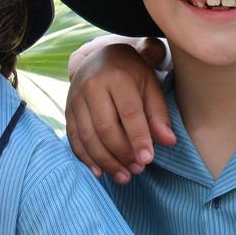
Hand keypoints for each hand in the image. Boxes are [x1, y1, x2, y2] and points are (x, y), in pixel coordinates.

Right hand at [66, 37, 174, 183]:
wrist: (101, 57)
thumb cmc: (131, 74)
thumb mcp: (150, 86)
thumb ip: (158, 114)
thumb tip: (168, 142)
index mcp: (117, 76)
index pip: (129, 113)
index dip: (138, 138)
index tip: (147, 160)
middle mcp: (92, 86)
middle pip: (105, 128)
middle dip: (122, 154)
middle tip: (138, 170)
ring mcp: (75, 98)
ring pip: (88, 137)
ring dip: (106, 161)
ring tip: (124, 176)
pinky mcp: (67, 110)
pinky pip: (74, 139)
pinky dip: (86, 158)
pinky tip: (100, 171)